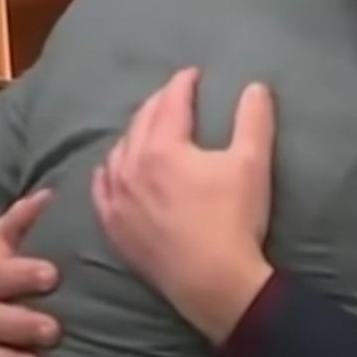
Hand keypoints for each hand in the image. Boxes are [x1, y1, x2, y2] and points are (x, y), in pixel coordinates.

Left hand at [92, 68, 276, 340]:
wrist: (214, 281)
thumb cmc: (234, 219)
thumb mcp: (253, 163)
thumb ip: (254, 119)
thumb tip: (254, 87)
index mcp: (164, 147)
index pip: (171, 102)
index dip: (183, 84)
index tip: (193, 75)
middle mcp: (131, 167)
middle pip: (141, 122)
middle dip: (159, 103)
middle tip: (175, 96)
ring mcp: (118, 199)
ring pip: (118, 152)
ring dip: (134, 134)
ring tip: (149, 129)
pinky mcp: (114, 227)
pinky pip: (102, 189)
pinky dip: (108, 172)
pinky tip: (112, 169)